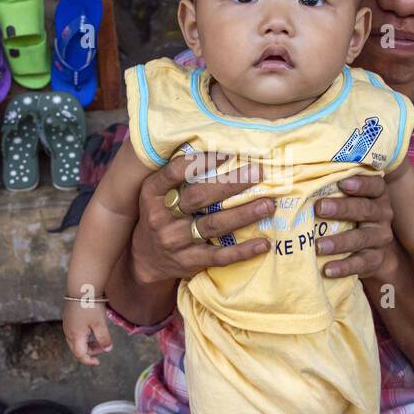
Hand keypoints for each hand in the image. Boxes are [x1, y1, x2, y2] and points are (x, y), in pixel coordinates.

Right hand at [63, 301, 113, 365]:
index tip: (97, 362)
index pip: (80, 354)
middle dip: (89, 352)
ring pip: (75, 340)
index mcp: (75, 335)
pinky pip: (75, 332)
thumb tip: (108, 349)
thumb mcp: (100, 323)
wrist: (81, 287)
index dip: (88, 361)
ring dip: (87, 343)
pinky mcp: (69, 318)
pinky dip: (84, 336)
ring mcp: (67, 324)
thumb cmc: (90, 305)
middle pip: (76, 349)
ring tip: (99, 339)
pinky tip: (92, 329)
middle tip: (102, 349)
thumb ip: (103, 338)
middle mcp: (68, 332)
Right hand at [127, 152, 272, 284]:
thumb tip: (221, 151)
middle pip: (200, 196)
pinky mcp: (189, 262)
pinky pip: (219, 256)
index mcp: (153, 193)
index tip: (229, 153)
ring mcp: (175, 241)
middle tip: (259, 174)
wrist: (146, 259)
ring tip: (268, 205)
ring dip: (244, 214)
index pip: (176, 171)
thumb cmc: (161, 215)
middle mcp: (161, 216)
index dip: (202, 161)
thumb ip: (180, 175)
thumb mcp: (158, 193)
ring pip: (214, 225)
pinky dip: (243, 251)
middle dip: (232, 184)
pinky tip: (263, 244)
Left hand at [313, 175, 396, 279]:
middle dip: (342, 208)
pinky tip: (327, 269)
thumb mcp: (347, 200)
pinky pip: (360, 263)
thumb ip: (331, 190)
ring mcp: (380, 238)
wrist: (373, 252)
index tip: (341, 182)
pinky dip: (344, 267)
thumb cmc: (351, 217)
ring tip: (318, 246)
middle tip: (319, 207)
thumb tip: (294, 179)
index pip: (374, 185)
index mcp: (376, 195)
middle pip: (364, 209)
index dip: (360, 183)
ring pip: (360, 238)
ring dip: (338, 242)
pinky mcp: (375, 259)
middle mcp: (382, 214)